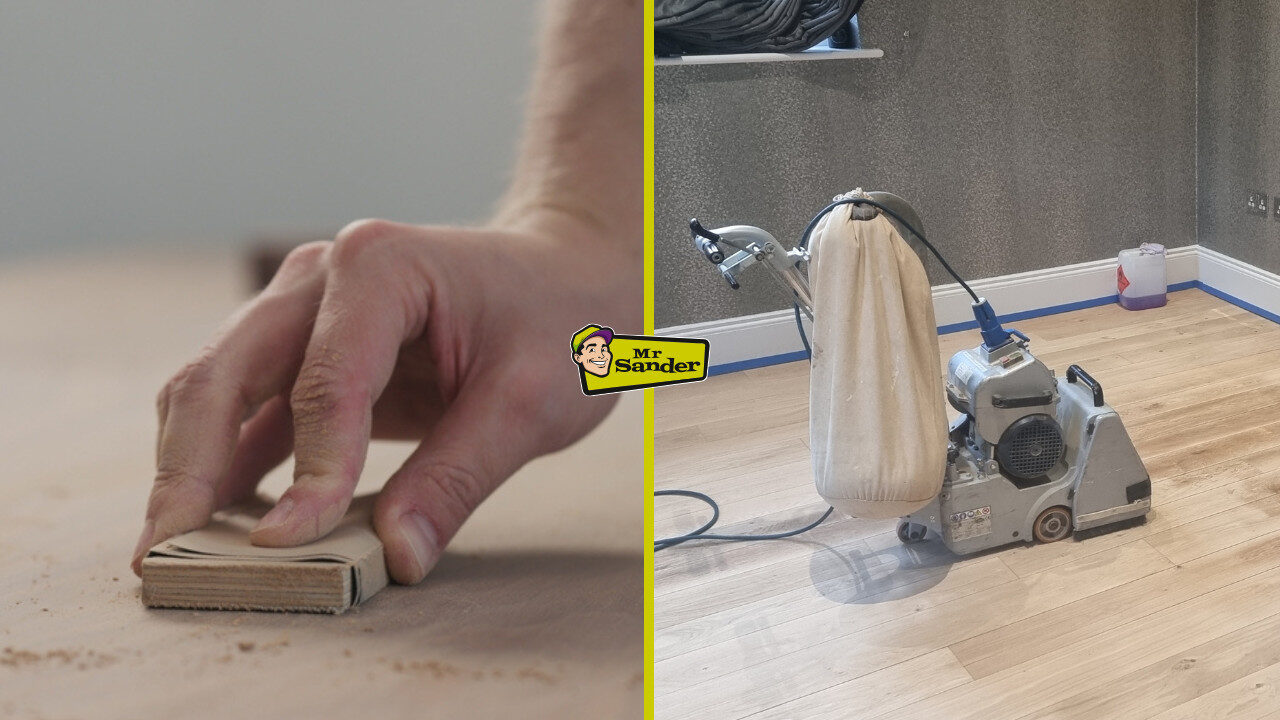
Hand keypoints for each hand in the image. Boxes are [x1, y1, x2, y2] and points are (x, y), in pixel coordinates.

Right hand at [132, 218, 637, 582]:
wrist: (569, 280)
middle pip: (225, 373)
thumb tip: (396, 556)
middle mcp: (321, 278)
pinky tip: (219, 528)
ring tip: (175, 554)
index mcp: (379, 268)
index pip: (323, 382)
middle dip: (188, 469)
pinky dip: (226, 468)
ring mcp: (303, 312)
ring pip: (215, 391)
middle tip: (164, 555)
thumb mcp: (531, 401)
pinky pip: (248, 413)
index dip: (305, 471)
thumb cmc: (562, 322)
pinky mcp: (307, 355)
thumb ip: (459, 477)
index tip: (286, 546)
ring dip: (190, 472)